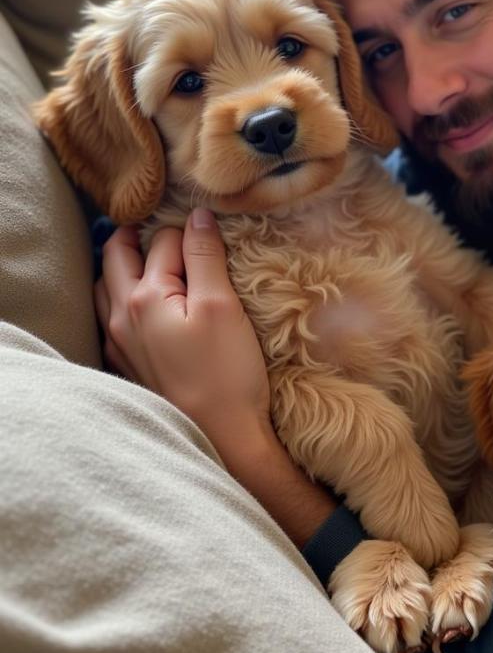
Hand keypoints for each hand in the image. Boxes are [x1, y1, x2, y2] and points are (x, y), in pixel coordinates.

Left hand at [95, 208, 337, 545]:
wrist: (222, 437)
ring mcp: (121, 344)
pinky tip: (146, 306)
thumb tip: (198, 215)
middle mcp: (121, 317)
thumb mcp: (221, 305)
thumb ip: (205, 256)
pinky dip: (124, 298)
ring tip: (154, 262)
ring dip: (125, 267)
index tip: (208, 230)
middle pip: (116, 257)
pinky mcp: (129, 366)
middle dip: (139, 236)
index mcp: (144, 296)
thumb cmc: (226, 372)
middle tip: (169, 230)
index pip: (162, 241)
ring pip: (106, 288)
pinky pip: (112, 319)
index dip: (188, 229)